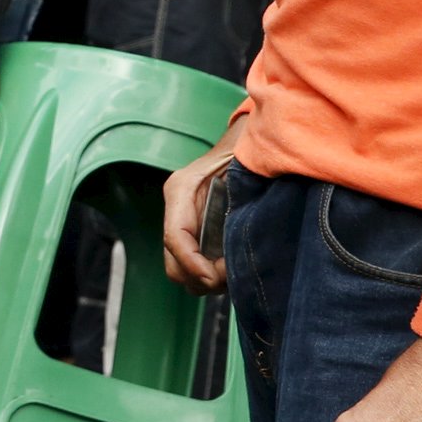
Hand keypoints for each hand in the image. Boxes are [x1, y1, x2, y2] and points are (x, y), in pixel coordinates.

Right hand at [161, 140, 240, 290]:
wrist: (248, 141)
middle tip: (232, 276)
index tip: (216, 276)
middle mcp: (177, 208)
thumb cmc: (248, 151)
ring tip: (236, 273)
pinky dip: (213, 275)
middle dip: (201, 278)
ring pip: (182, 270)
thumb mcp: (245, 167)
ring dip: (208, 280)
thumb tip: (246, 240)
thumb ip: (243, 195)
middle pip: (173, 263)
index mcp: (181, 189)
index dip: (193, 263)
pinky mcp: (196, 233)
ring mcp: (184, 222)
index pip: (174, 237)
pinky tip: (236, 267)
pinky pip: (195, 265)